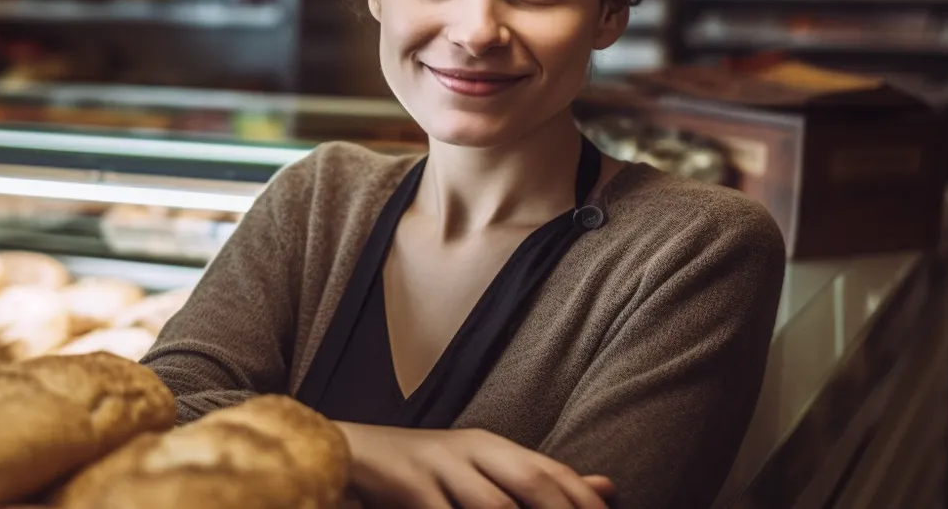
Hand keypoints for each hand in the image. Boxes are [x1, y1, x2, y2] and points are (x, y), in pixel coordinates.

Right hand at [338, 423, 614, 508]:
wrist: (341, 455)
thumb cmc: (417, 472)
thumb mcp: (478, 469)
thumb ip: (535, 479)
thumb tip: (606, 488)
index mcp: (490, 445)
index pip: (553, 472)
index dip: (584, 503)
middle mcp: (469, 451)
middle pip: (532, 482)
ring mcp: (437, 468)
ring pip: (494, 506)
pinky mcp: (406, 488)